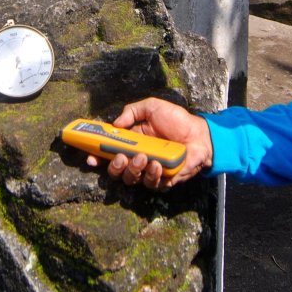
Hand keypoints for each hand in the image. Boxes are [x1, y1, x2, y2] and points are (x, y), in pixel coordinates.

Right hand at [86, 97, 213, 189]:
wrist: (201, 134)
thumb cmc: (177, 120)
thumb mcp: (152, 107)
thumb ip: (132, 111)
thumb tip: (115, 124)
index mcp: (131, 142)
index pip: (109, 153)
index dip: (97, 156)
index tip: (91, 157)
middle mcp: (137, 158)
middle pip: (117, 171)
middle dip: (115, 166)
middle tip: (121, 157)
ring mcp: (149, 171)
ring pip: (132, 179)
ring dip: (134, 170)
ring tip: (143, 157)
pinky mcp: (163, 181)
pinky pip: (152, 185)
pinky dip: (152, 176)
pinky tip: (157, 166)